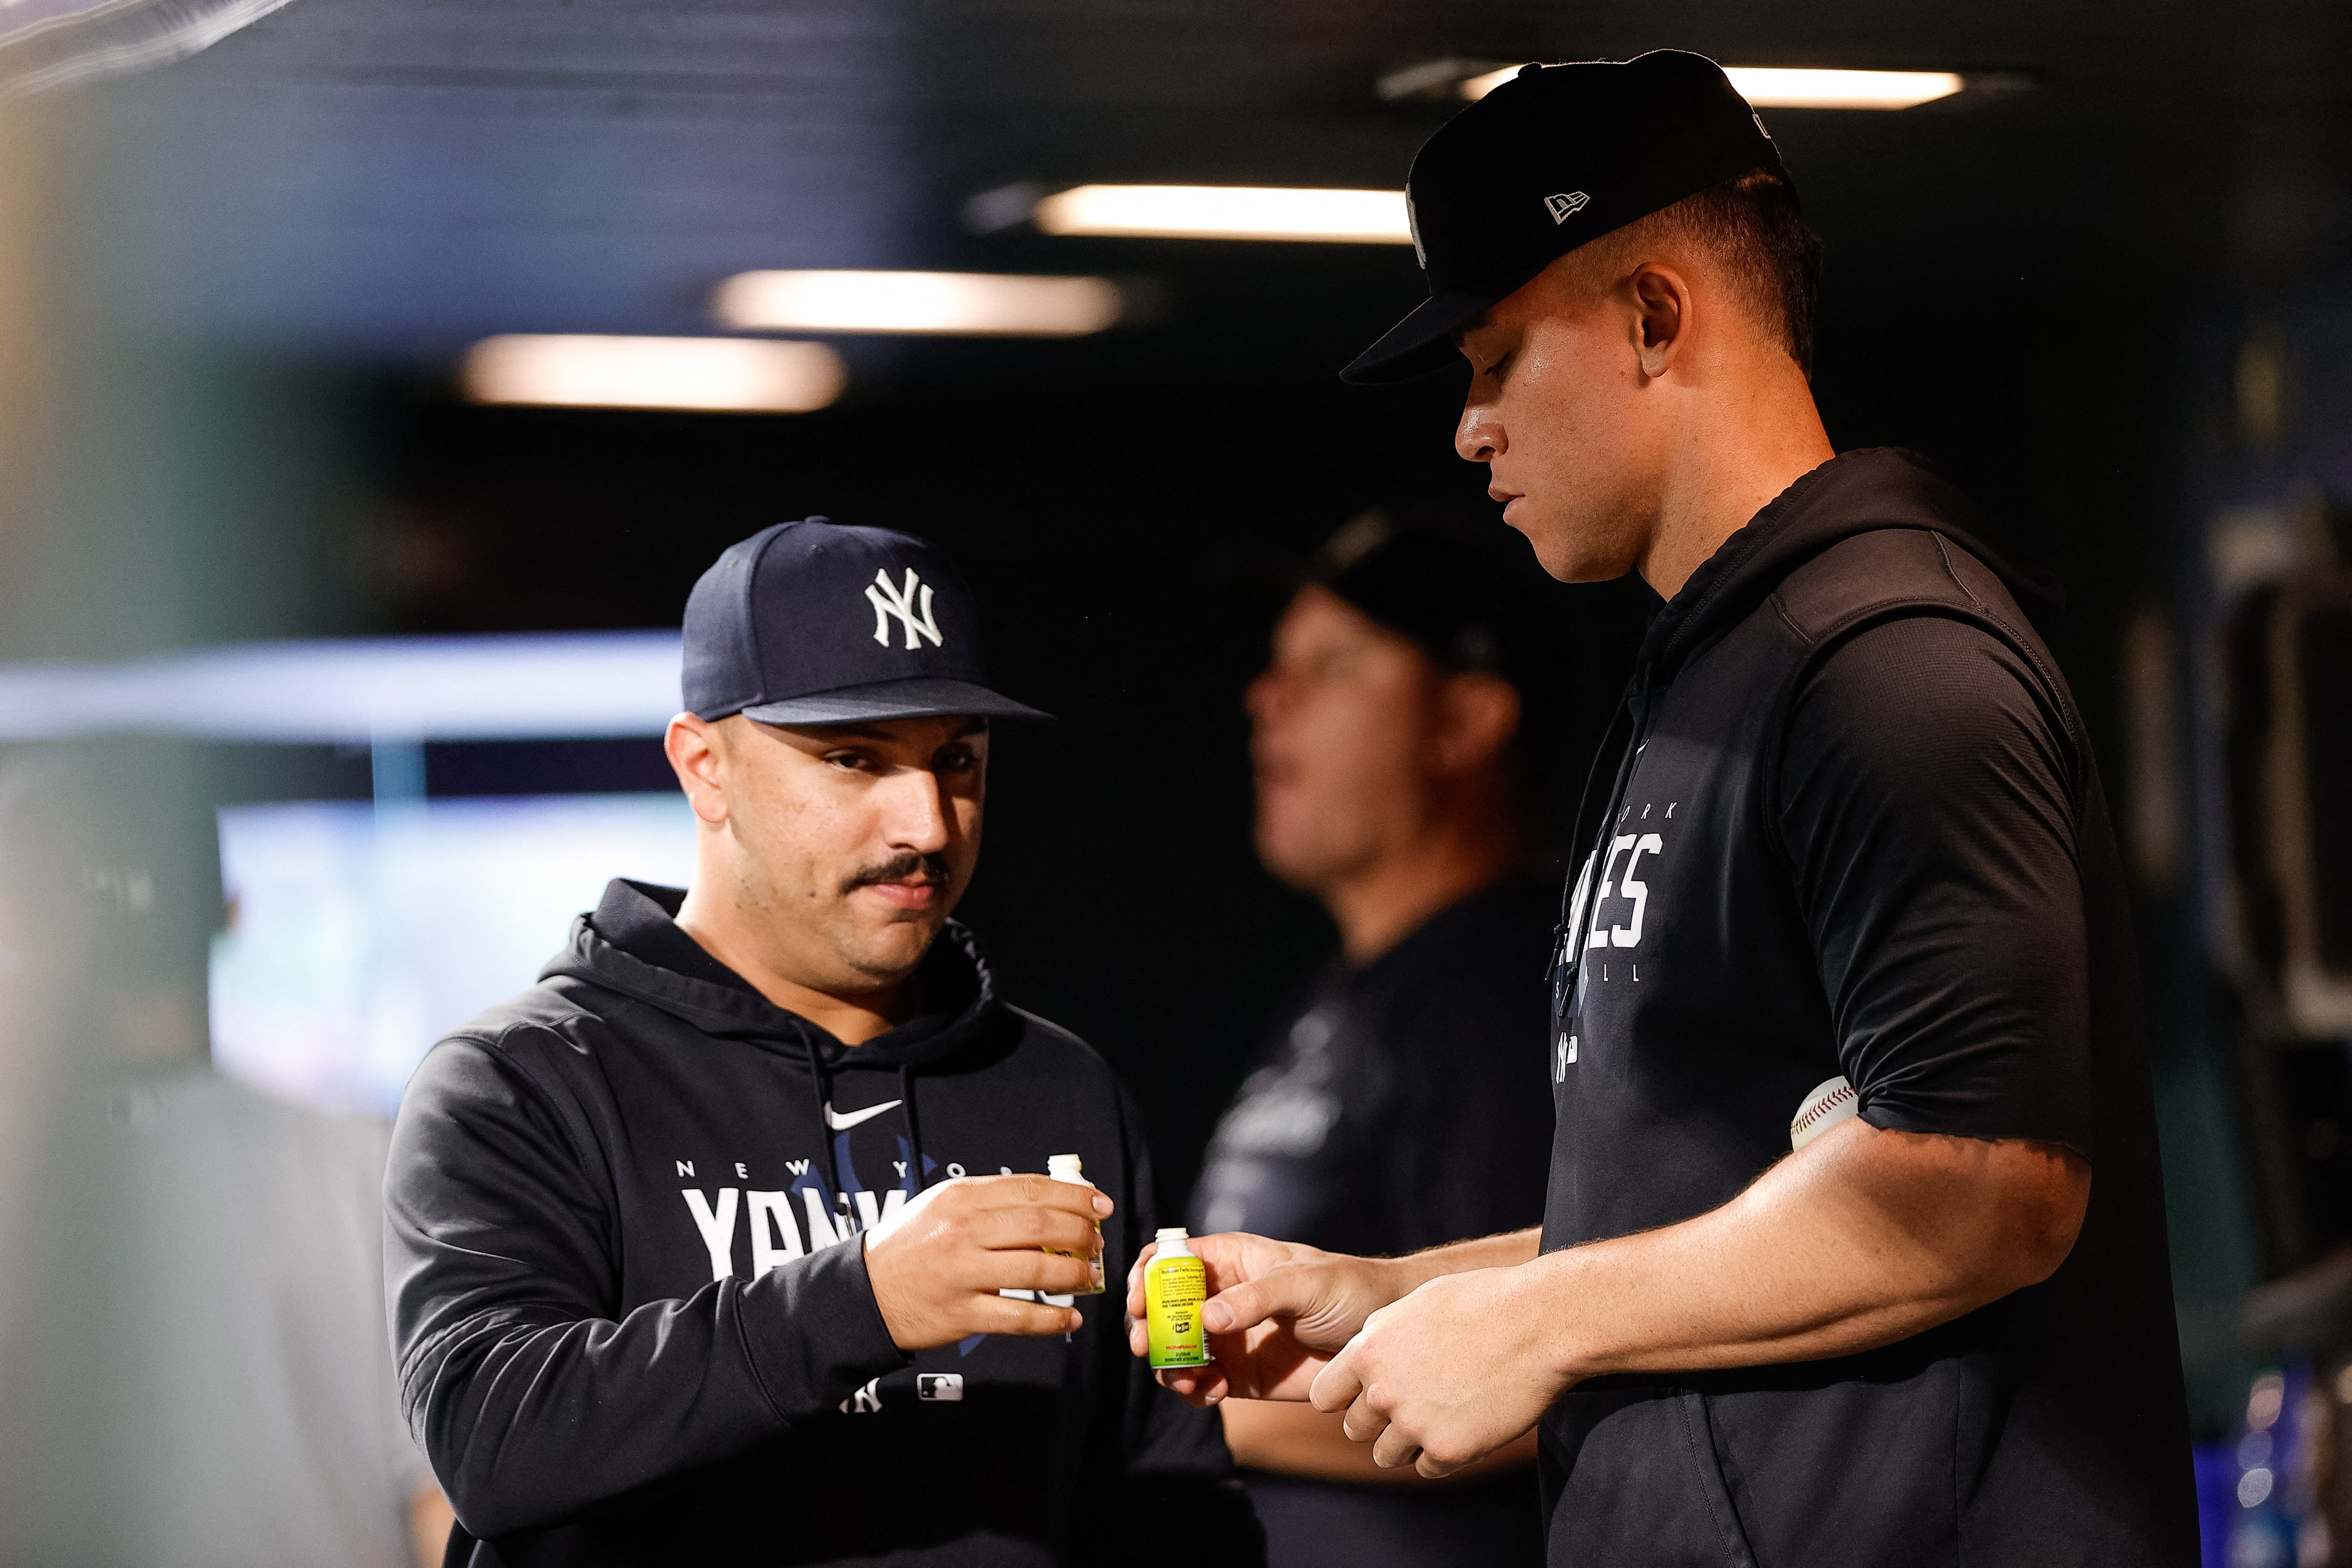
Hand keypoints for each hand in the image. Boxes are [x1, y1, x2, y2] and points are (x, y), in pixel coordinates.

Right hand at [863, 1175, 1110, 1350]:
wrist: (865, 1291)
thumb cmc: (912, 1245)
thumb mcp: (944, 1206)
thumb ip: (992, 1200)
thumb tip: (1052, 1202)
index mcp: (962, 1198)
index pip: (1032, 1190)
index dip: (1075, 1197)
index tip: (1100, 1206)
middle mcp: (963, 1231)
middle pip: (1041, 1226)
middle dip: (1082, 1234)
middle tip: (1097, 1243)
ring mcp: (963, 1274)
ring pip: (1037, 1270)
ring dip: (1074, 1274)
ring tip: (1089, 1278)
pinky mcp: (962, 1314)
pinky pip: (1019, 1318)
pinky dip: (1052, 1320)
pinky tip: (1070, 1319)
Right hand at [1122, 1232, 1408, 1405]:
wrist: (1380, 1337)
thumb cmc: (1348, 1289)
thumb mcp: (1306, 1283)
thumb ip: (1257, 1298)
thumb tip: (1207, 1317)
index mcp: (1228, 1260)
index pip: (1169, 1259)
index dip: (1144, 1278)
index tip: (1139, 1305)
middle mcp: (1219, 1297)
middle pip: (1159, 1310)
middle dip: (1146, 1330)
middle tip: (1147, 1350)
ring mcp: (1225, 1338)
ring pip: (1173, 1352)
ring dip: (1167, 1368)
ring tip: (1185, 1381)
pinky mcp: (1238, 1374)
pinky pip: (1199, 1385)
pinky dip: (1194, 1392)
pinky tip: (1212, 1392)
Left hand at [1308, 1265, 1565, 1478]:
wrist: (1538, 1324)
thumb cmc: (1482, 1302)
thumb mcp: (1414, 1306)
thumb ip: (1382, 1337)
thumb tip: (1366, 1359)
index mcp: (1367, 1351)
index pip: (1324, 1396)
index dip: (1345, 1396)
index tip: (1368, 1391)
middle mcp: (1382, 1391)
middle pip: (1355, 1429)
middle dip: (1378, 1420)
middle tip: (1414, 1402)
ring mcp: (1414, 1424)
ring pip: (1386, 1455)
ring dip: (1407, 1442)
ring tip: (1439, 1416)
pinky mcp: (1449, 1450)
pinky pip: (1427, 1468)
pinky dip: (1442, 1454)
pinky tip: (1464, 1426)